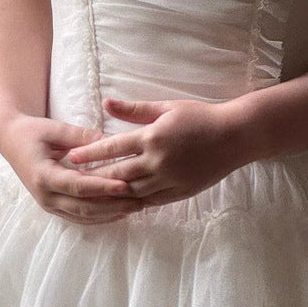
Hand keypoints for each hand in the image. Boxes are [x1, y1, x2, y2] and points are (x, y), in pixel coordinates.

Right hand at [0, 113, 141, 224]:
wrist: (12, 141)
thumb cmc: (33, 132)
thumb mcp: (54, 129)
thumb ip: (80, 137)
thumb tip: (109, 141)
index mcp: (44, 176)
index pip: (78, 186)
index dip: (102, 187)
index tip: (125, 185)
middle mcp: (45, 196)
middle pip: (84, 207)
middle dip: (113, 206)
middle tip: (140, 201)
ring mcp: (49, 205)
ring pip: (83, 216)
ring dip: (111, 214)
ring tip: (136, 208)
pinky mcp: (54, 208)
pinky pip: (80, 217)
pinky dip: (100, 217)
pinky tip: (120, 213)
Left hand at [66, 98, 252, 206]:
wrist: (235, 136)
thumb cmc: (200, 117)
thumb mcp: (167, 107)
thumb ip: (134, 109)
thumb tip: (105, 103)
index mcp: (152, 136)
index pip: (113, 148)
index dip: (91, 154)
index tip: (71, 157)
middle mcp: (158, 161)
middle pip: (118, 175)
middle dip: (95, 179)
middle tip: (74, 182)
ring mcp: (169, 179)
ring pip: (132, 192)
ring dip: (111, 195)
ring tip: (92, 196)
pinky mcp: (179, 192)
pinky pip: (150, 201)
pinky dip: (133, 203)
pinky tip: (119, 204)